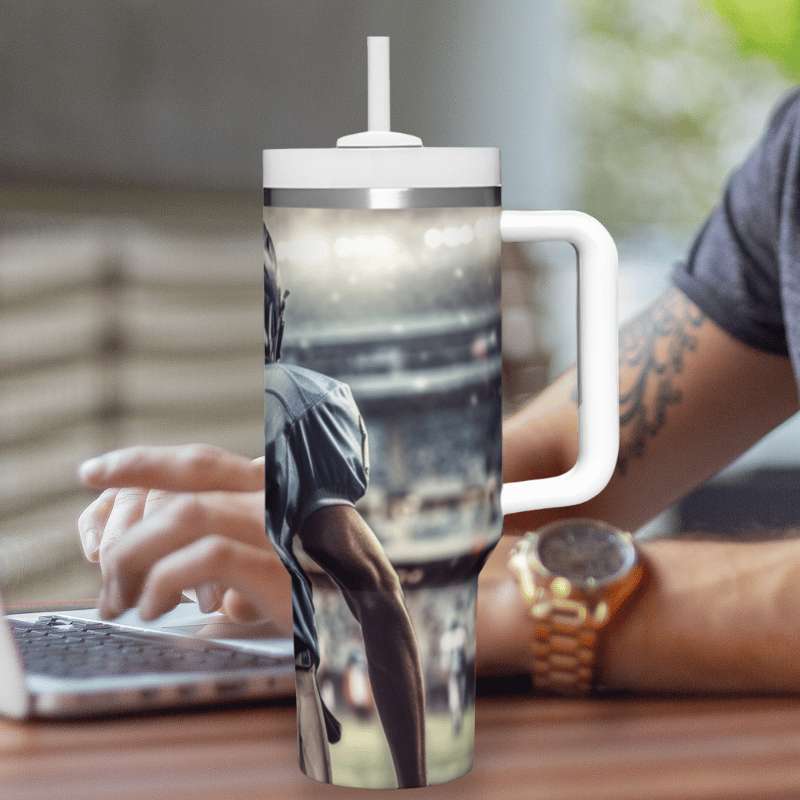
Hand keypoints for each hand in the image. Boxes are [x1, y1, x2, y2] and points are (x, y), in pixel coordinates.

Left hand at [77, 444, 290, 630]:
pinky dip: (166, 581)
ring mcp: (276, 528)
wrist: (342, 632)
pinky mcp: (277, 566)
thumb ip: (200, 542)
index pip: (199, 461)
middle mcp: (272, 499)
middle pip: (184, 488)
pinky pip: (207, 556)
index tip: (92, 472)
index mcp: (263, 491)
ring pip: (186, 515)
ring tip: (120, 600)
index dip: (143, 462)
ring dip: (137, 558)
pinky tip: (154, 609)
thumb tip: (125, 554)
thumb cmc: (284, 595)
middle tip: (103, 578)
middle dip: (128, 533)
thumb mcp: (242, 560)